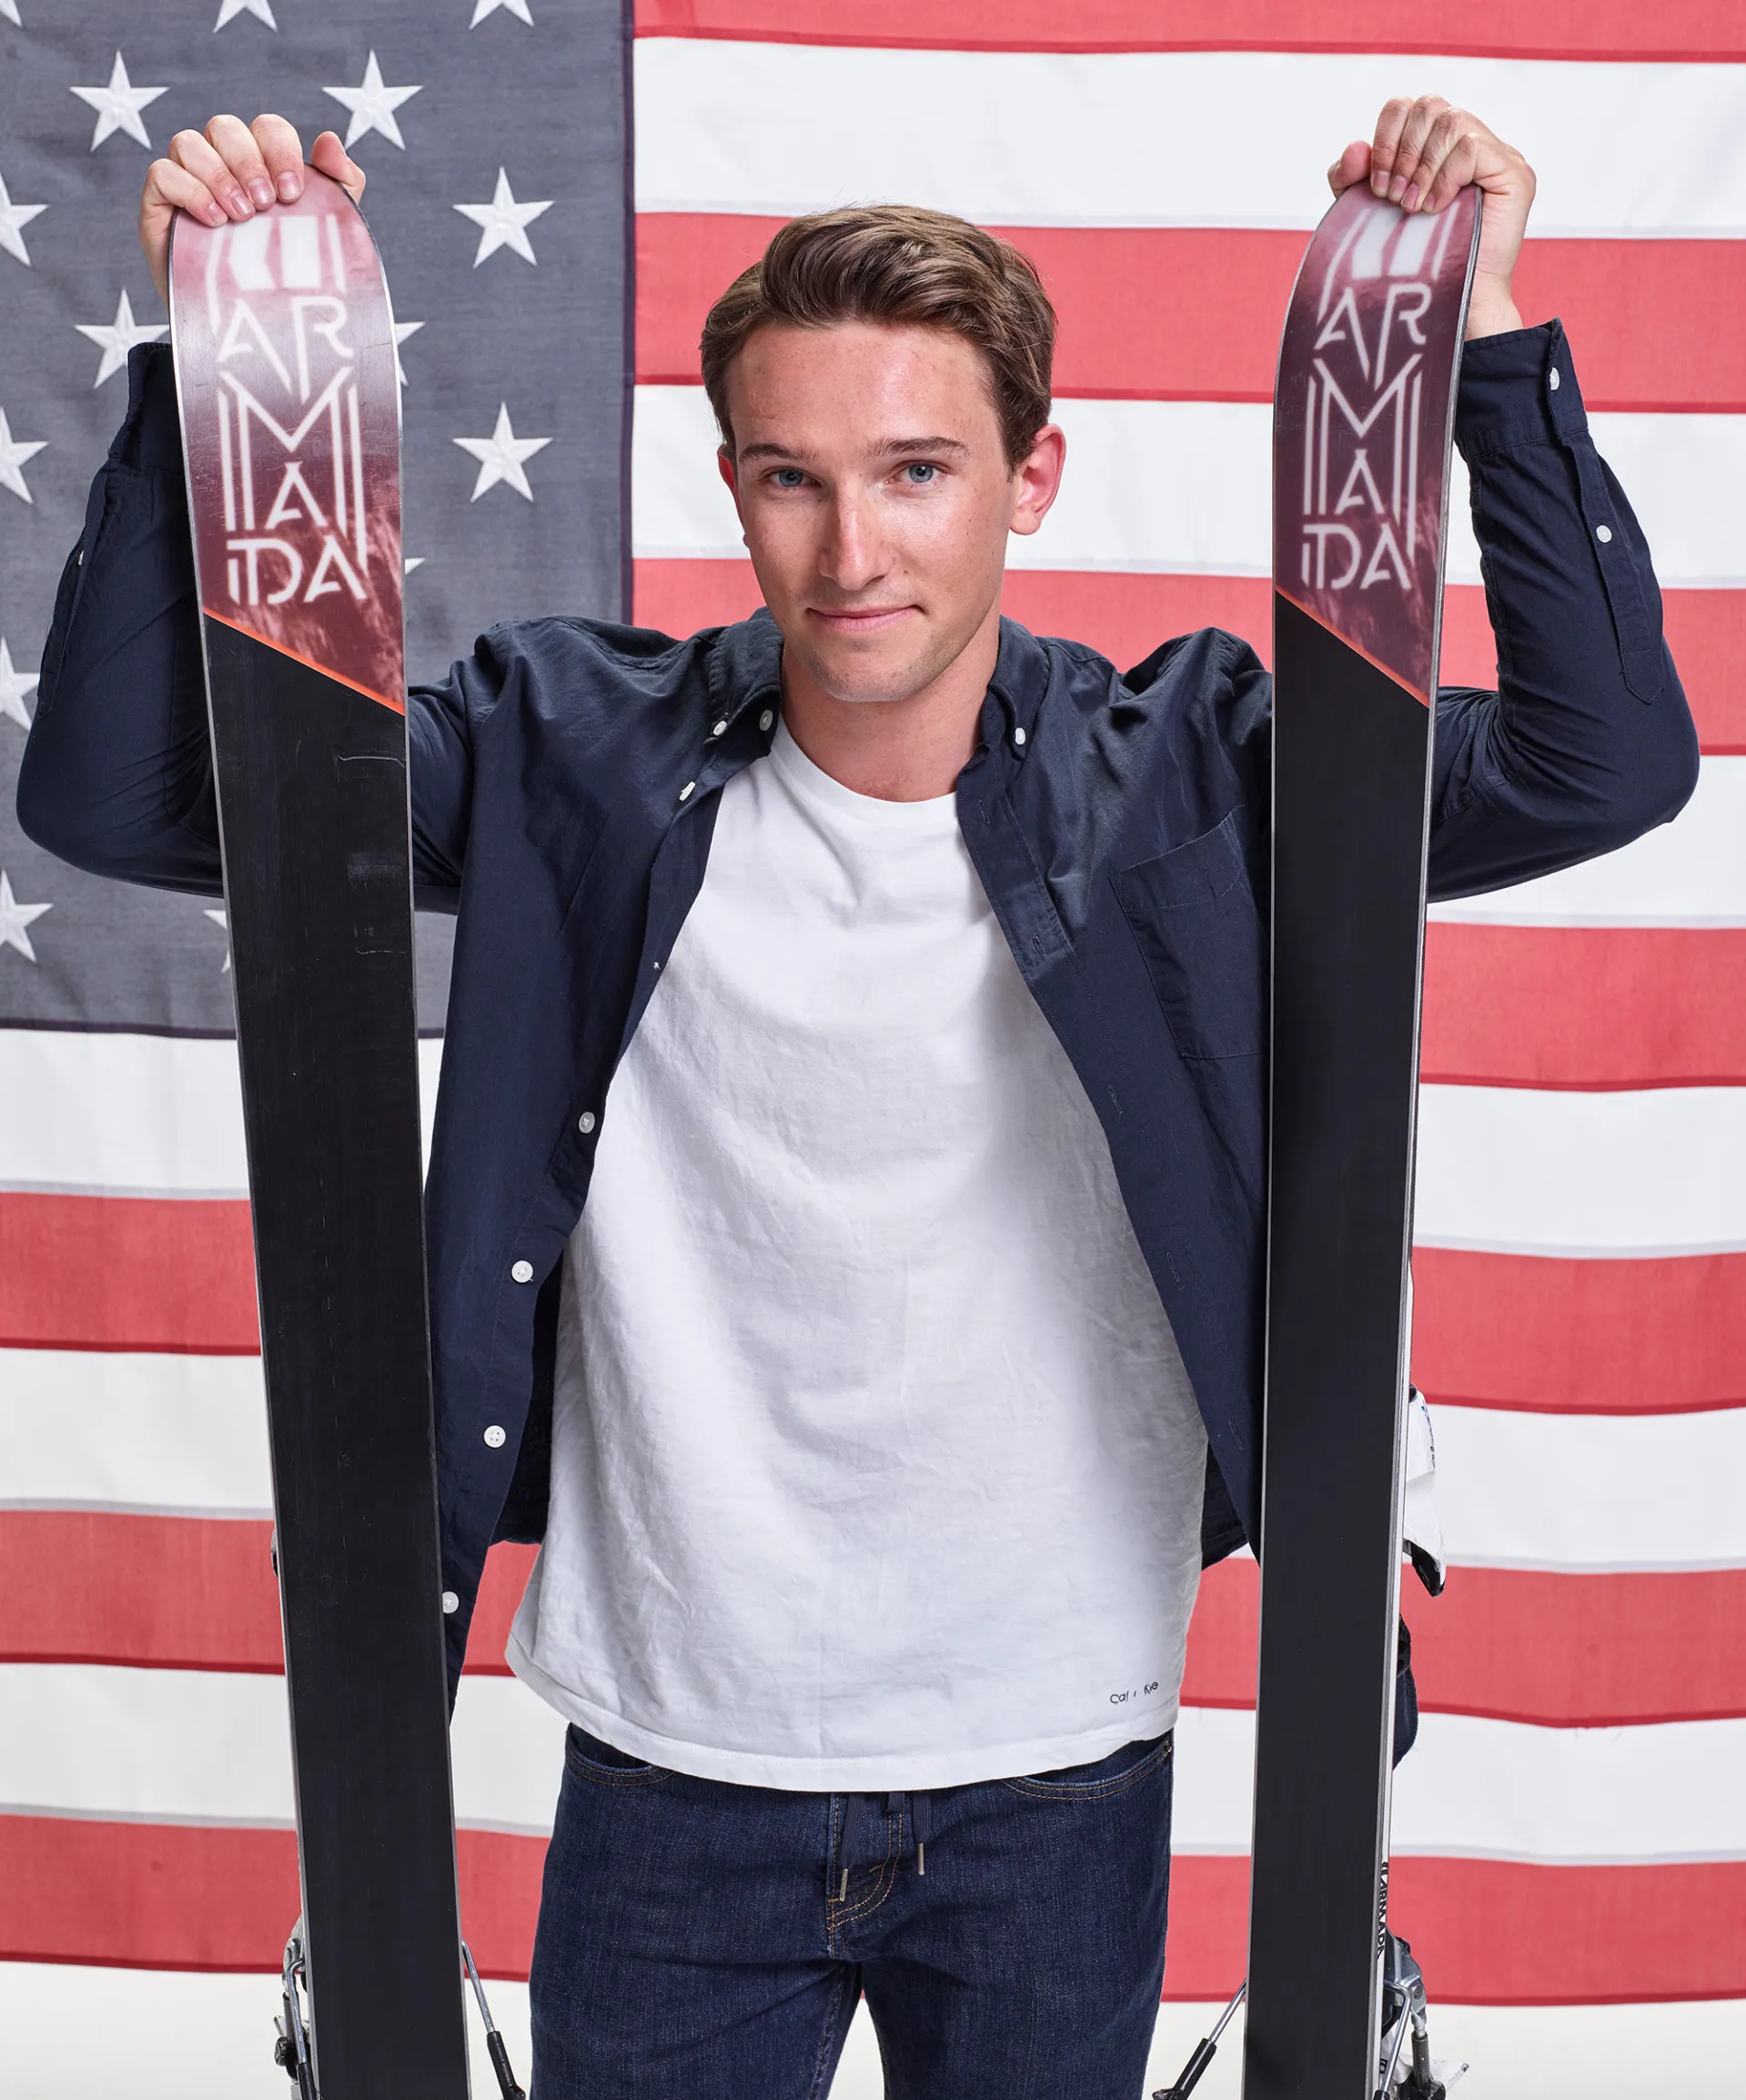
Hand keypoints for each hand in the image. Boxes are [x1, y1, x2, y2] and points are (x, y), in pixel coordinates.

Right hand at [139, 116, 364, 306]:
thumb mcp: (321, 231)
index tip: (292, 193)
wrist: (246, 325)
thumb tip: (330, 140)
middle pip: (225, 127)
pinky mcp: (159, 201)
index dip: (280, 150)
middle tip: (265, 205)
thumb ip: (339, 186)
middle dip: (249, 162)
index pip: (266, 128)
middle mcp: (220, 161)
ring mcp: (186, 177)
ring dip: (218, 175)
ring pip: (188, 142)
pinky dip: (189, 190)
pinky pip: (162, 172)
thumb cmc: (283, 273)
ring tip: (240, 217)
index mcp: (260, 161)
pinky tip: (214, 221)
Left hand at [1327, 97, 1534, 339]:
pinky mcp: (1515, 173)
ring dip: (1422, 166)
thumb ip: (1352, 179)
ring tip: (1413, 207)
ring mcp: (1497, 156)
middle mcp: (1469, 143)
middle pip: (1429, 105)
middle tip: (1392, 198)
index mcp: (1435, 146)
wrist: (1443, 305)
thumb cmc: (1408, 262)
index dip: (1385, 135)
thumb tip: (1355, 146)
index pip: (1407, 106)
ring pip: (1452, 121)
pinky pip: (1471, 146)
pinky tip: (1436, 208)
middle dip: (1400, 150)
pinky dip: (1445, 176)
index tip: (1375, 185)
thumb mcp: (1365, 214)